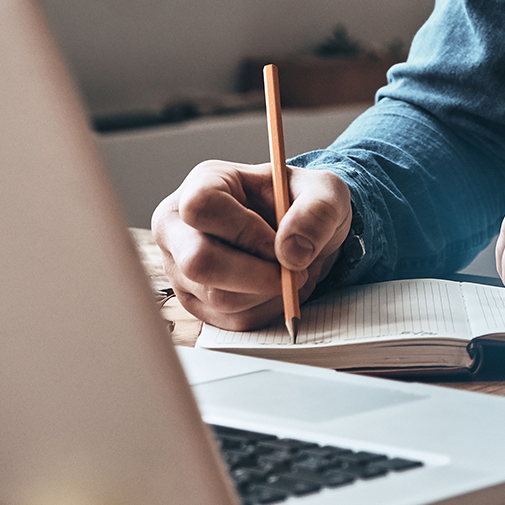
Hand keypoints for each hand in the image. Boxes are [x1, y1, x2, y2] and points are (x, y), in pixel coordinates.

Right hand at [152, 160, 352, 331]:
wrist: (299, 233)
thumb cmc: (302, 204)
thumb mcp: (325, 192)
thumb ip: (317, 211)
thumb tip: (291, 253)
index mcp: (203, 183)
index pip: (202, 208)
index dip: (245, 231)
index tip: (281, 244)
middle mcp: (178, 226)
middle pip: (198, 262)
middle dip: (258, 275)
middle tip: (294, 272)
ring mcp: (179, 267)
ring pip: (217, 297)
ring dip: (268, 294)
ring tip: (290, 274)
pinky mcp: (195, 300)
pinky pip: (229, 320)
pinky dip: (265, 310)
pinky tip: (277, 289)